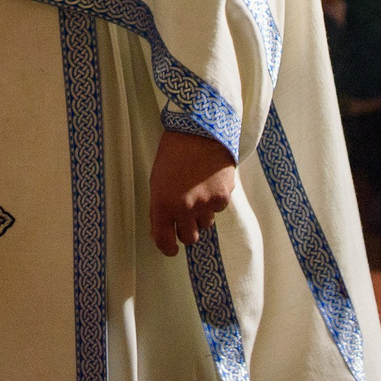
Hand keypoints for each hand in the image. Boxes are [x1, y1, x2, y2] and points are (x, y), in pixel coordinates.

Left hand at [149, 130, 238, 256]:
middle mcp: (183, 209)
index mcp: (162, 204)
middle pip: (189, 238)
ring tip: (199, 191)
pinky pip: (218, 209)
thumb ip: (159, 208)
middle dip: (187, 230)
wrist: (199, 131)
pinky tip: (210, 182)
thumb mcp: (157, 180)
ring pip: (205, 224)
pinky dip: (215, 200)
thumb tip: (160, 232)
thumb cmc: (173, 153)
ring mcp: (204, 204)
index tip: (171, 249)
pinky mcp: (222, 198)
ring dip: (202, 214)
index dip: (168, 248)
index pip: (164, 240)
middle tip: (186, 217)